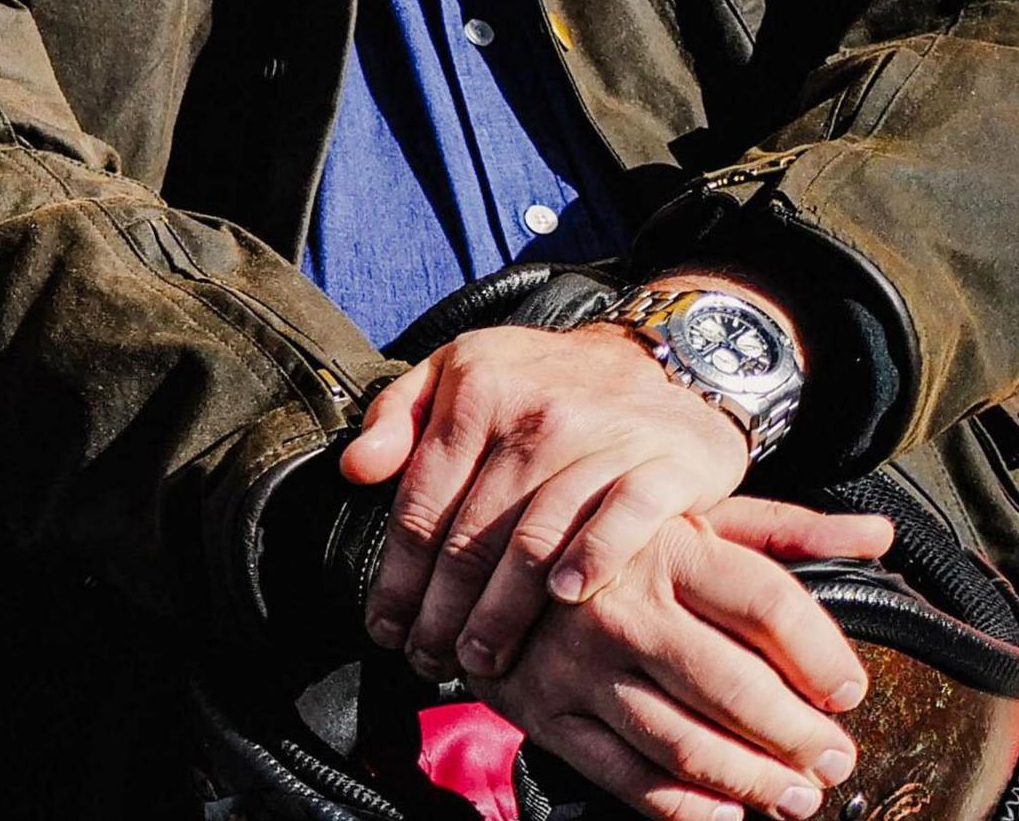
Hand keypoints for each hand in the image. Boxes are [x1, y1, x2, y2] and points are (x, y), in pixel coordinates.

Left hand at [344, 310, 766, 684]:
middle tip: (428, 661)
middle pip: (473, 538)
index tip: (384, 626)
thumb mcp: (460, 368)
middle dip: (442, 613)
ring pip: (535, 543)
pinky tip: (564, 601)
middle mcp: (535, 418)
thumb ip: (398, 413)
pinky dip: (592, 561)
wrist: (664, 358)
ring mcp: (602, 442)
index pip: (421, 506)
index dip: (397, 578)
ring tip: (483, 660)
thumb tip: (354, 470)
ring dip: (503, 613)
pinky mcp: (664, 466)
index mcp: (475, 395)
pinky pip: (623, 522)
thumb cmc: (545, 378)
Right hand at [474, 498, 894, 820]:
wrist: (481, 553)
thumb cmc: (611, 536)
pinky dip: (685, 807)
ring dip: (753, 781)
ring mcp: (576, 664)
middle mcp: (619, 606)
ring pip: (684, 743)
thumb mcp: (689, 511)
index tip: (849, 690)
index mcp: (664, 546)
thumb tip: (879, 532)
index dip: (823, 658)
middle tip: (834, 758)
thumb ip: (784, 530)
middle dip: (800, 737)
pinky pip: (626, 775)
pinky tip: (726, 810)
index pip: (770, 606)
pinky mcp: (541, 712)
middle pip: (736, 687)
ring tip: (796, 795)